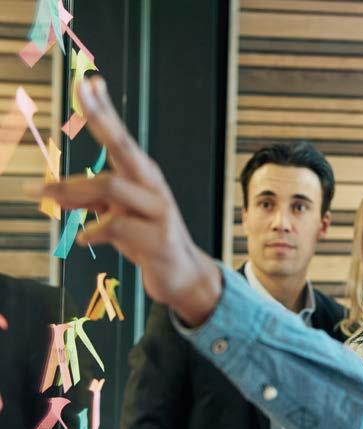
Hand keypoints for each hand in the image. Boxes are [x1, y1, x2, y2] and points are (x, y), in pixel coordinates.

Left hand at [40, 77, 220, 326]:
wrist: (182, 275)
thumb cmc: (146, 240)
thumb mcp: (114, 216)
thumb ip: (88, 200)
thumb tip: (53, 189)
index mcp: (143, 177)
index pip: (121, 138)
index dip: (104, 110)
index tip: (89, 82)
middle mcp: (153, 187)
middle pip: (124, 146)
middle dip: (102, 118)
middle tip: (82, 90)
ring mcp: (159, 210)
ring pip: (110, 186)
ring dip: (71, 189)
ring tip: (42, 195)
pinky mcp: (157, 238)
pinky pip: (115, 225)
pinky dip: (92, 230)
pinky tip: (84, 238)